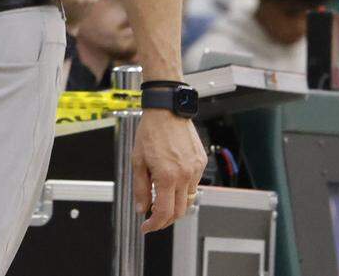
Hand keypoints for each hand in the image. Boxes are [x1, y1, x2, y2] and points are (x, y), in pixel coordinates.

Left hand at [132, 111, 207, 232]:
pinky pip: (194, 184)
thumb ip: (140, 187)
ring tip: (161, 200)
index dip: (154, 224)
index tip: (147, 227)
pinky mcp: (201, 163)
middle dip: (165, 220)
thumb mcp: (137, 160)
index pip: (164, 212)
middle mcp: (185, 176)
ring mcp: (195, 170)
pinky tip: (172, 183)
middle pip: (179, 211)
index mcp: (167, 176)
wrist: (167, 111)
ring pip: (188, 199)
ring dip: (176, 205)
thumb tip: (141, 208)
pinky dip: (183, 189)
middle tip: (153, 219)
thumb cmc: (151, 131)